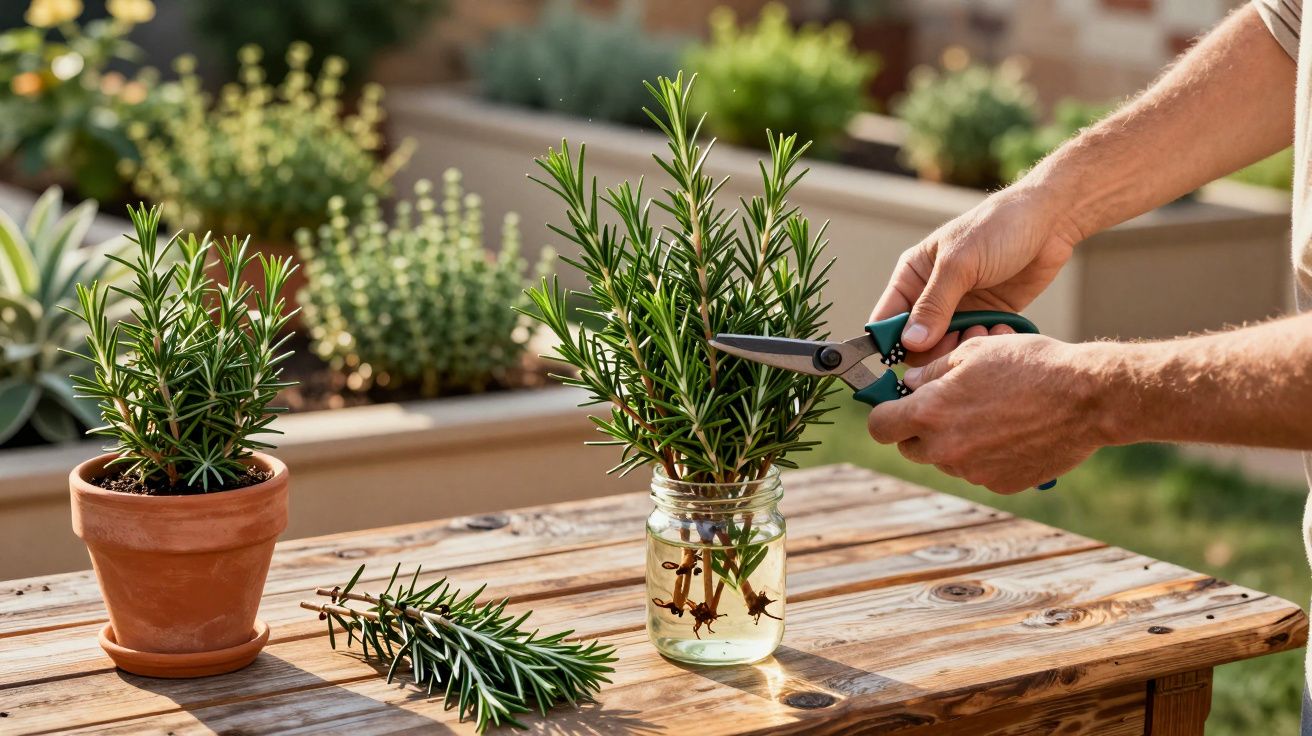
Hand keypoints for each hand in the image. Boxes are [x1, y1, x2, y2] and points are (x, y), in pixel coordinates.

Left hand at [866, 332, 1112, 493]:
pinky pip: (976, 470)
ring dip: (953, 441)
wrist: (1087, 398)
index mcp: (931, 413)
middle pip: (909, 447)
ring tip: (987, 412)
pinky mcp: (1000, 484)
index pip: (880, 427)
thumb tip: (908, 384)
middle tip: (943, 406)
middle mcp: (946, 448)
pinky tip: (1009, 431)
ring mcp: (973, 471)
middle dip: (918, 428)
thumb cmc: (1030, 366)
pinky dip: (983, 455)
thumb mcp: (973, 353)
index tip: (896, 404)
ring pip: (945, 459)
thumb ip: (931, 372)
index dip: (885, 413)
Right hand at [871, 185, 1083, 363]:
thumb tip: (909, 343)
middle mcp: (931, 295)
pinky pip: (974, 343)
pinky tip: (1001, 330)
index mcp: (913, 275)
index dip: (889, 343)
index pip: (887, 319)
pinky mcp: (986, 316)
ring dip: (962, 347)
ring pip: (946, 348)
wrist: (1050, 220)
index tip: (907, 359)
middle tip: (958, 341)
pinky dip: (985, 344)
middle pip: (915, 342)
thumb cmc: (998, 228)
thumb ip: (934, 305)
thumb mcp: (961, 264)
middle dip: (933, 349)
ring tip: (983, 332)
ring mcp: (959, 308)